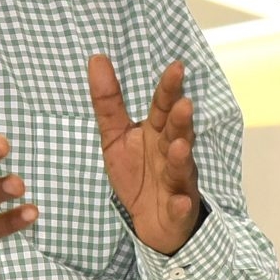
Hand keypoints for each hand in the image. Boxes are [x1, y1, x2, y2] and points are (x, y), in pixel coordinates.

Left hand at [89, 55, 200, 254]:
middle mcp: (172, 152)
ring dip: (180, 157)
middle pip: (177, 133)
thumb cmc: (138, 172)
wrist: (153, 221)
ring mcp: (178, 181)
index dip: (169, 89)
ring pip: (181, 167)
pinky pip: (179, 206)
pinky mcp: (178, 209)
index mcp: (157, 132)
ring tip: (178, 146)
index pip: (163, 107)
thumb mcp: (115, 136)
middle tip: (183, 104)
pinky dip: (180, 204)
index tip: (176, 67)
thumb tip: (96, 57)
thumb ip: (108, 102)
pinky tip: (179, 201)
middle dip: (180, 120)